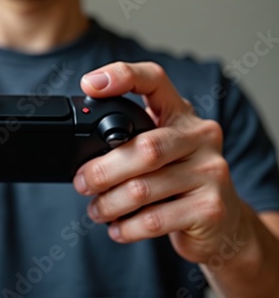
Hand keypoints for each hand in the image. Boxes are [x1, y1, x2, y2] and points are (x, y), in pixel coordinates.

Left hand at [75, 62, 245, 263]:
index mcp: (182, 115)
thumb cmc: (180, 182)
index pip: (154, 81)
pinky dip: (126, 227)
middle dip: (102, 170)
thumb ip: (132, 144)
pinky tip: (117, 228)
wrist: (223, 223)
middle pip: (143, 148)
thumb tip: (81, 157)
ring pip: (142, 188)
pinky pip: (153, 220)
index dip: (122, 76)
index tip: (89, 84)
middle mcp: (201, 136)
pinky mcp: (210, 209)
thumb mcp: (162, 153)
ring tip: (97, 210)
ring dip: (109, 203)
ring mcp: (211, 172)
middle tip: (82, 183)